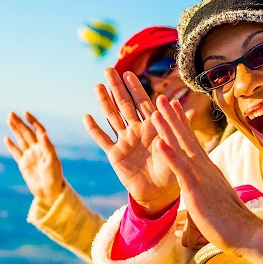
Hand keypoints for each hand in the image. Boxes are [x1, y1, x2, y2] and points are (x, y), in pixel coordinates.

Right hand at [4, 111, 64, 206]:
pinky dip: (11, 145)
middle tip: (11, 113)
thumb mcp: (52, 161)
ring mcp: (30, 156)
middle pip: (26, 133)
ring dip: (15, 130)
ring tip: (8, 119)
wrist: (50, 192)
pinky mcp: (23, 165)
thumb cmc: (54, 177)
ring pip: (20, 140)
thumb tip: (43, 133)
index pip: (38, 130)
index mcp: (45, 147)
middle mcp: (37, 149)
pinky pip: (16, 152)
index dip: (32, 121)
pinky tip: (6, 138)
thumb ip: (47, 146)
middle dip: (19, 123)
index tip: (26, 113)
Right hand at [83, 68, 179, 215]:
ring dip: (105, 102)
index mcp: (152, 127)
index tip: (128, 73)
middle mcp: (137, 130)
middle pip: (124, 105)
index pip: (142, 102)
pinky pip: (102, 139)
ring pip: (112, 117)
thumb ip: (172, 125)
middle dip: (117, 88)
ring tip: (97, 86)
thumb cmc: (172, 170)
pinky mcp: (115, 155)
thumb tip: (173, 103)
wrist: (160, 194)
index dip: (135, 88)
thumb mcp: (175, 146)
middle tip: (109, 70)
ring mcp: (124, 141)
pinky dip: (94, 129)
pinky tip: (87, 117)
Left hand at [151, 97, 262, 263]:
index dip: (181, 122)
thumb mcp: (213, 196)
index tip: (174, 106)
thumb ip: (204, 186)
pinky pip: (181, 169)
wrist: (245, 232)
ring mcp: (201, 176)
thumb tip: (198, 186)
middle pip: (185, 137)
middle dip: (172, 117)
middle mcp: (204, 167)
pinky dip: (170, 155)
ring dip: (167, 129)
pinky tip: (159, 143)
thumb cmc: (229, 219)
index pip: (191, 140)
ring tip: (155, 112)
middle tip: (161, 98)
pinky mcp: (197, 189)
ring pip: (181, 147)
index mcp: (206, 168)